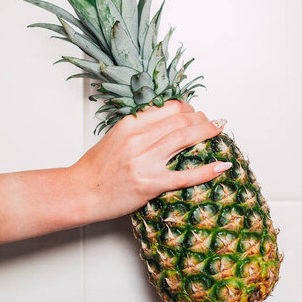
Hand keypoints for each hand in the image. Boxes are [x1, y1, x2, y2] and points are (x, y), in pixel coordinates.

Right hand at [70, 100, 228, 223]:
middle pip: (181, 120)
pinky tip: (221, 166)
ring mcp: (145, 161)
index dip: (188, 108)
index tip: (195, 113)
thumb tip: (164, 123)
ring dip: (207, 133)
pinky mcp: (150, 184)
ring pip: (185, 138)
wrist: (80, 193)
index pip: (168, 107)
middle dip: (202, 119)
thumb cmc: (95, 168)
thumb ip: (138, 128)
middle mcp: (138, 139)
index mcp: (130, 125)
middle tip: (212, 123)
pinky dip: (207, 170)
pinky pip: (185, 175)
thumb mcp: (114, 138)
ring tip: (219, 132)